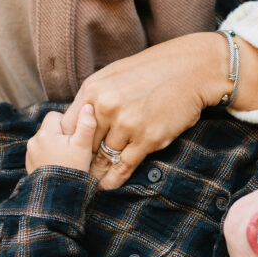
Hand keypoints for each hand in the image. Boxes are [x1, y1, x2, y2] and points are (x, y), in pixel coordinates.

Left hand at [26, 104, 96, 174]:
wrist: (58, 197)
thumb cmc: (73, 169)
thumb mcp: (83, 146)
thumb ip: (87, 124)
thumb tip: (88, 105)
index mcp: (45, 133)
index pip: (55, 115)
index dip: (67, 123)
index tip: (75, 136)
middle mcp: (33, 141)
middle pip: (50, 128)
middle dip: (61, 135)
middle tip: (73, 149)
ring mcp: (30, 154)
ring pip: (46, 141)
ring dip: (55, 146)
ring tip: (66, 159)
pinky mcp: (29, 164)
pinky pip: (41, 153)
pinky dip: (49, 156)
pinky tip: (59, 165)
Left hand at [61, 34, 224, 190]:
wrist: (191, 71)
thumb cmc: (153, 70)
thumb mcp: (114, 75)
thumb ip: (95, 97)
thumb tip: (80, 119)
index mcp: (94, 90)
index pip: (69, 126)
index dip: (67, 143)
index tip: (67, 155)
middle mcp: (106, 107)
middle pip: (84, 145)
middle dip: (80, 162)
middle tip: (75, 175)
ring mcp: (127, 124)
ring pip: (103, 158)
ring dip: (96, 173)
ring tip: (88, 185)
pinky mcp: (147, 139)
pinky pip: (124, 165)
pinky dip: (114, 179)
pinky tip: (107, 186)